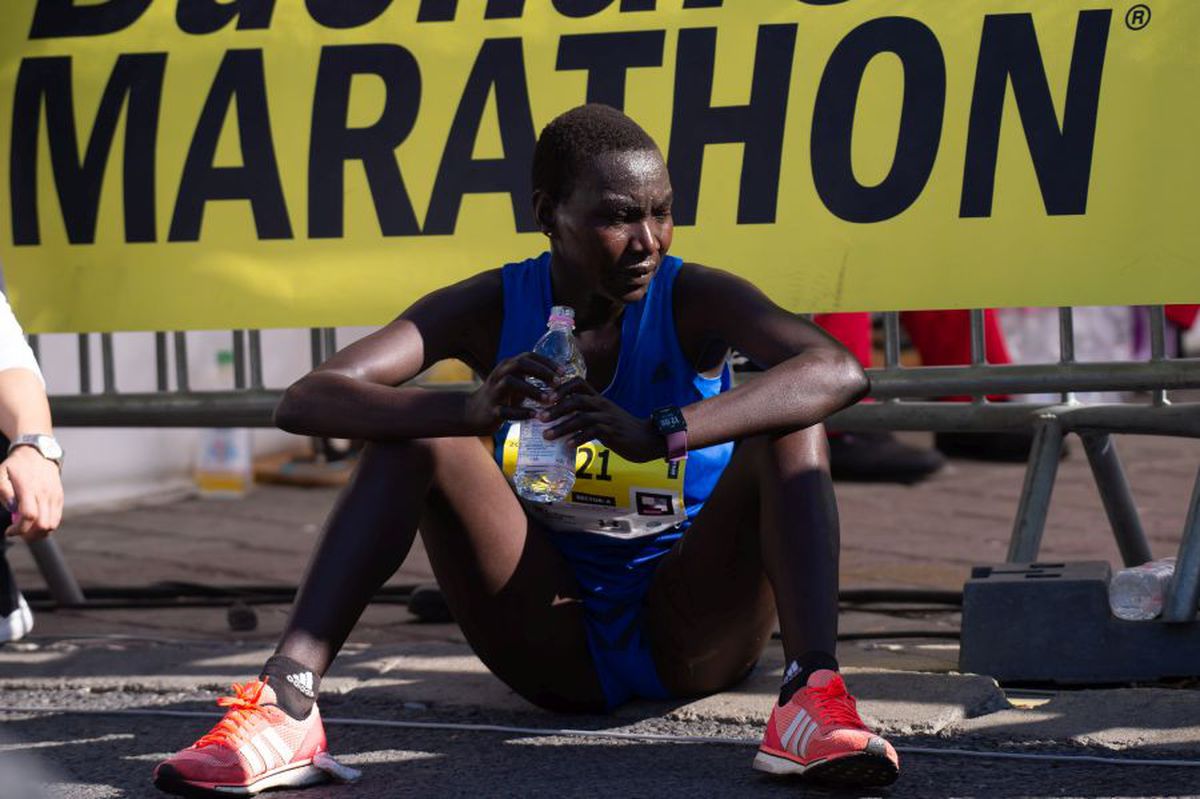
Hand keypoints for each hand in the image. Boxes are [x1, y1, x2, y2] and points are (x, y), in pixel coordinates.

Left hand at [1, 446, 63, 540]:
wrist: (38, 453)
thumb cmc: (16, 465)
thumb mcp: (1, 472)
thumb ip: (3, 490)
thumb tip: (11, 507)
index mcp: (29, 488)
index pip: (29, 515)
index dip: (19, 529)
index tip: (9, 531)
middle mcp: (45, 493)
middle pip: (43, 524)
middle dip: (29, 535)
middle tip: (18, 532)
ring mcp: (54, 496)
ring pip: (52, 524)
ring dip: (39, 532)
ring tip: (27, 529)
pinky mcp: (59, 497)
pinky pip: (57, 518)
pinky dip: (46, 525)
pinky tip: (36, 521)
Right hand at [465, 352, 563, 433]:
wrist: (472, 413)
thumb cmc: (501, 397)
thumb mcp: (515, 382)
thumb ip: (532, 378)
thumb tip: (561, 379)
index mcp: (507, 366)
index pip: (528, 356)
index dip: (547, 362)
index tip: (563, 372)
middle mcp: (499, 375)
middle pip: (520, 364)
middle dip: (541, 371)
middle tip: (558, 383)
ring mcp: (493, 392)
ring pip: (511, 383)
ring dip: (532, 390)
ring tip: (549, 400)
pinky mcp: (491, 410)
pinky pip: (506, 410)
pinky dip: (521, 412)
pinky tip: (534, 415)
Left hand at [540, 377, 665, 462]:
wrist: (647, 439)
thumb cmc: (621, 430)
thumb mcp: (603, 417)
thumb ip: (585, 414)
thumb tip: (560, 420)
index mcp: (598, 399)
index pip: (577, 383)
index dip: (560, 387)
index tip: (545, 397)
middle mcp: (601, 405)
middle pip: (575, 400)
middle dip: (555, 408)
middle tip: (539, 417)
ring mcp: (607, 418)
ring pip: (581, 417)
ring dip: (561, 426)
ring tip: (546, 436)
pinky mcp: (612, 432)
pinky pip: (592, 432)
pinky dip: (578, 438)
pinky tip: (567, 445)